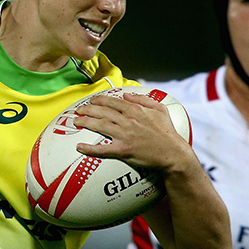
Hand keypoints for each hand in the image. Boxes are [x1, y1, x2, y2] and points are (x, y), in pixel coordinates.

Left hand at [72, 92, 191, 170]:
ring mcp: (124, 135)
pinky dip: (90, 148)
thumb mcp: (160, 109)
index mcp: (135, 110)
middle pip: (102, 111)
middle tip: (78, 110)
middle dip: (87, 109)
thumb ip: (143, 99)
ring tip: (76, 122)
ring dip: (85, 122)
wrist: (173, 153)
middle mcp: (128, 120)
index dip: (99, 100)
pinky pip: (103, 149)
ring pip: (99, 125)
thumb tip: (127, 95)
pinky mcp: (123, 150)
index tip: (91, 100)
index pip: (112, 101)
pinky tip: (80, 147)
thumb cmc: (167, 132)